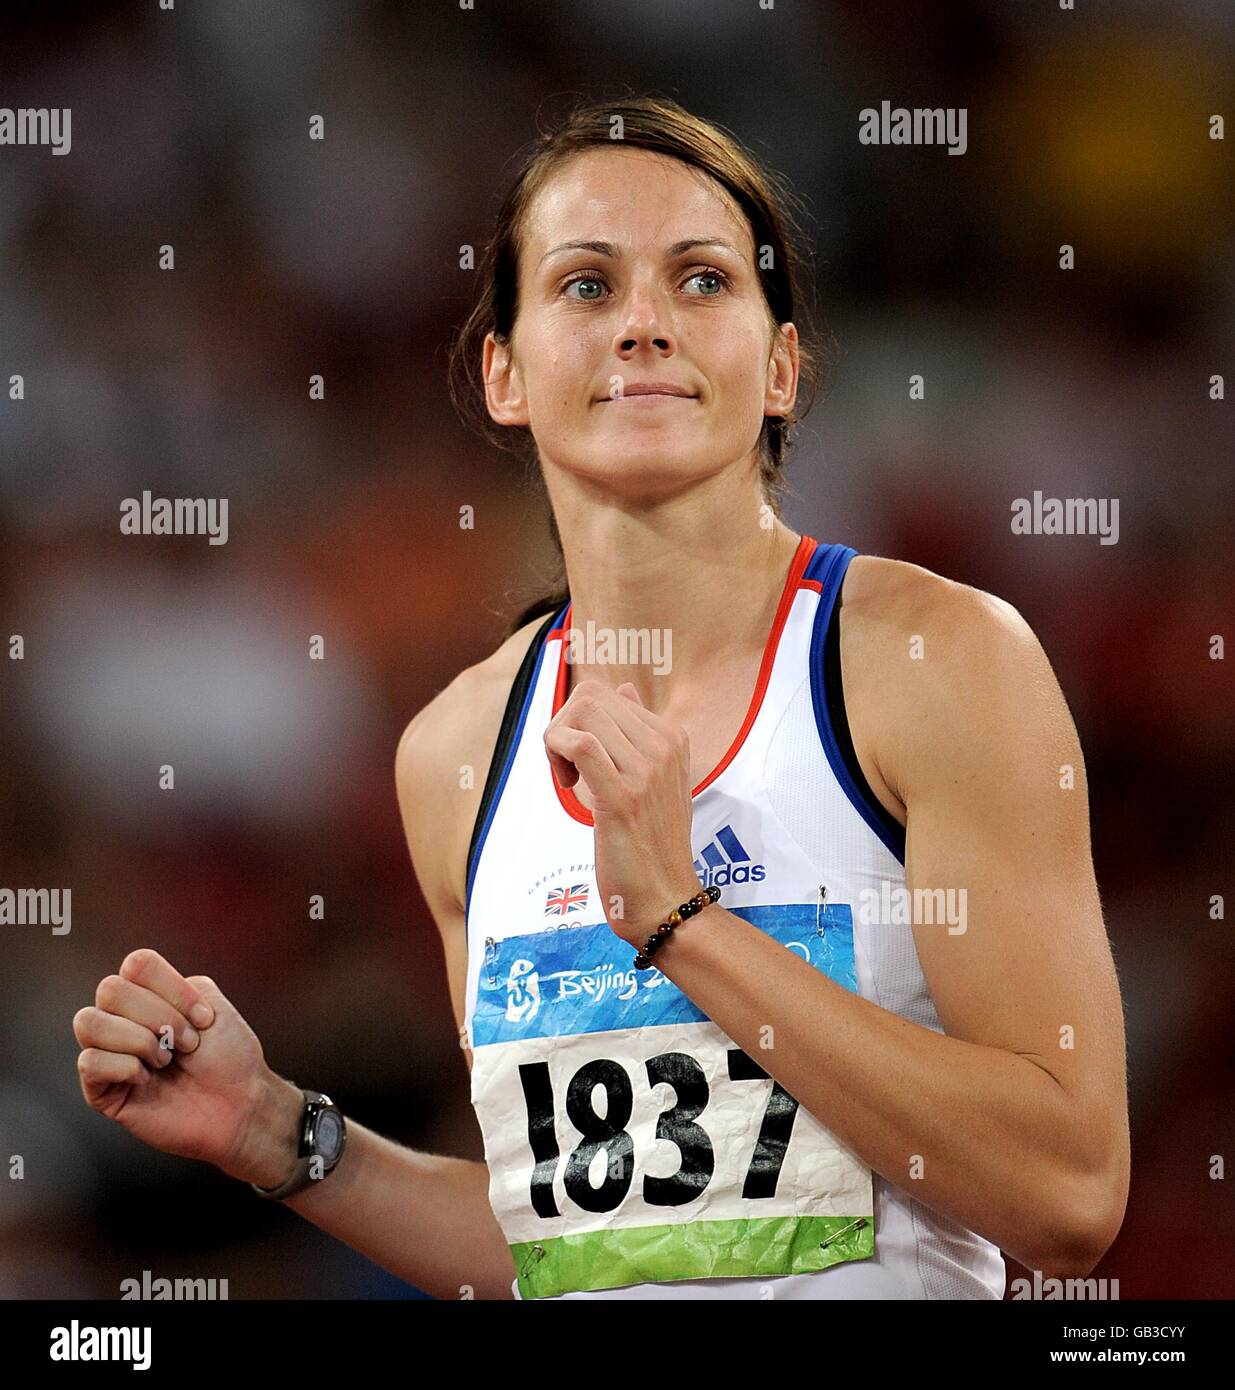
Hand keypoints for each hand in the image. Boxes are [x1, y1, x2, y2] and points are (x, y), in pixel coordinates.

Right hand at [73, 948, 291, 1184]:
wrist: (239, 1104)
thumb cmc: (228, 1056)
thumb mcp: (209, 1005)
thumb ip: (170, 984)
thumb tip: (129, 989)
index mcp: (150, 994)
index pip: (136, 964)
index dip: (173, 989)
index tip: (205, 1018)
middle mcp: (123, 1019)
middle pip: (110, 990)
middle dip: (159, 1016)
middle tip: (188, 1044)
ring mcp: (110, 1053)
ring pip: (89, 1022)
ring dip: (138, 1040)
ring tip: (166, 1061)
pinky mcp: (101, 1091)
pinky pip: (89, 1063)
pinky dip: (124, 1067)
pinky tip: (147, 1079)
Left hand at [543, 678, 701, 947]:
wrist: (664, 899)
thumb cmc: (652, 844)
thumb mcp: (657, 779)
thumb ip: (639, 733)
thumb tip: (622, 688)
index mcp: (673, 738)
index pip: (607, 693)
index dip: (578, 721)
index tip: (580, 760)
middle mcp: (664, 747)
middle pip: (590, 697)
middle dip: (562, 726)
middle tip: (567, 768)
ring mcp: (647, 771)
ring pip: (582, 714)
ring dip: (556, 742)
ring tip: (568, 778)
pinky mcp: (622, 797)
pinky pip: (580, 745)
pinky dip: (557, 753)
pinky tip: (566, 784)